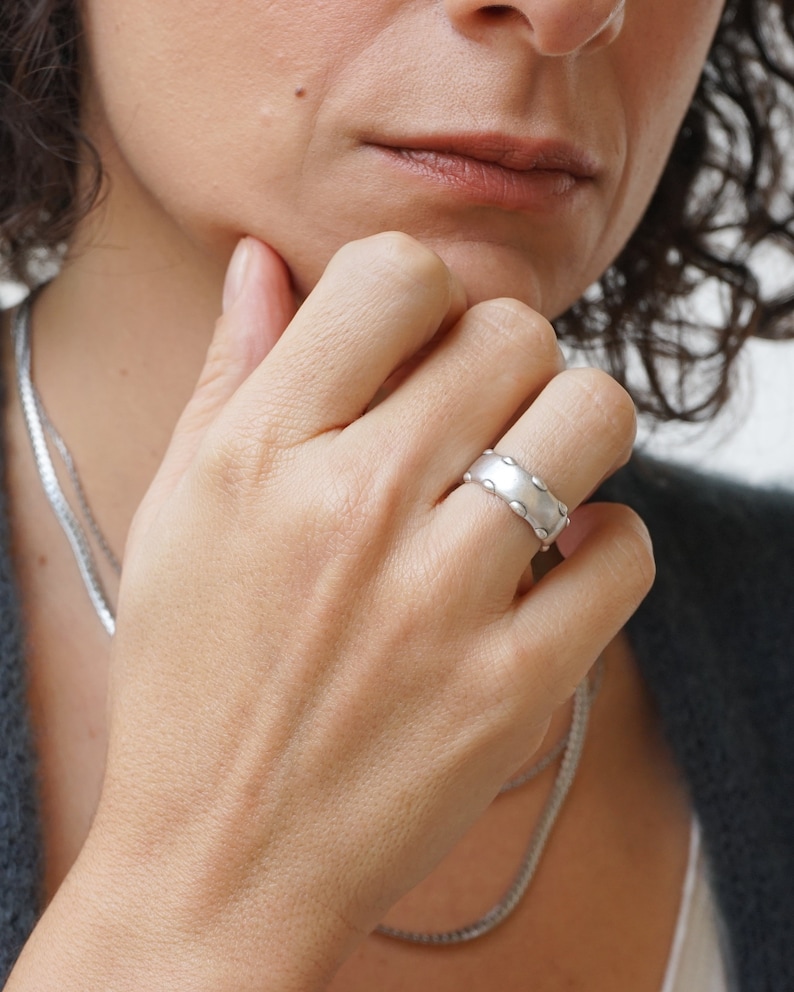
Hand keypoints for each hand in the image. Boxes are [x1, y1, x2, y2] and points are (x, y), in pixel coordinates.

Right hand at [8, 233, 652, 991]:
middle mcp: (355, 508)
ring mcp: (443, 599)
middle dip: (503, 356)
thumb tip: (264, 263)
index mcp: (261, 453)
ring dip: (571, 426)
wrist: (223, 859)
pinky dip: (605, 545)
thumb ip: (232, 372)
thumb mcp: (179, 510)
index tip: (416, 341)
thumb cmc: (191, 683)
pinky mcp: (514, 683)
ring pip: (591, 414)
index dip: (420, 291)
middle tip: (476, 413)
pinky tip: (552, 567)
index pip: (394, 274)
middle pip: (511, 332)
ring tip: (528, 472)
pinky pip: (627, 550)